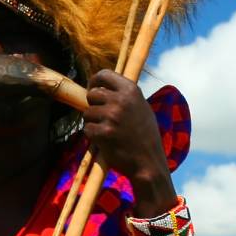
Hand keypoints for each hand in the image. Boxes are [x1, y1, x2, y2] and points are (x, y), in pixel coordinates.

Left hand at [83, 70, 174, 213]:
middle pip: (92, 94)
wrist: (148, 161)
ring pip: (87, 113)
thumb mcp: (140, 107)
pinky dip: (93, 136)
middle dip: (93, 106)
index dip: (94, 81)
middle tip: (102, 117)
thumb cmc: (145, 135)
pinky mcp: (103, 132)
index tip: (93, 89)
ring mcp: (111, 116)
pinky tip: (106, 140)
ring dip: (93, 122)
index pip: (104, 74)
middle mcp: (121, 100)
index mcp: (131, 90)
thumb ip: (123, 96)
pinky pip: (87, 129)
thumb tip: (100, 88)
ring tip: (108, 131)